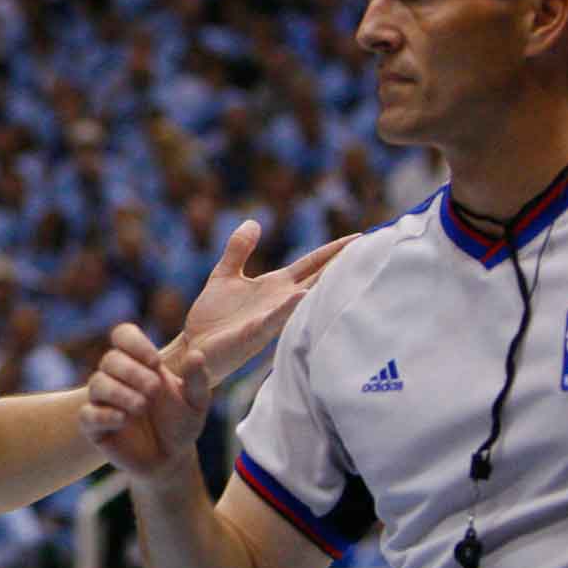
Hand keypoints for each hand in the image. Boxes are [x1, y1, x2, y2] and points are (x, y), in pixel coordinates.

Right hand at [81, 322, 211, 487]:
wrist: (171, 460)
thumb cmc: (180, 424)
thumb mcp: (196, 402)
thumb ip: (197, 379)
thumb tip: (197, 354)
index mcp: (139, 363)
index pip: (123, 335)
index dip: (134, 343)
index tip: (155, 362)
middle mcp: (117, 378)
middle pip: (110, 359)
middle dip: (132, 371)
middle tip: (154, 389)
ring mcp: (103, 402)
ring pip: (97, 383)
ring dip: (119, 392)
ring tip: (142, 406)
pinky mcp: (95, 427)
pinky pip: (87, 414)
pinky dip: (104, 414)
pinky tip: (123, 419)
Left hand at [175, 220, 351, 381]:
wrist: (194, 346)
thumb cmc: (213, 316)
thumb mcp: (225, 274)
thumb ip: (239, 249)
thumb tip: (254, 221)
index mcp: (276, 285)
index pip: (312, 263)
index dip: (334, 250)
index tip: (361, 237)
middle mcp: (281, 301)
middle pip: (318, 279)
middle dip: (342, 267)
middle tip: (373, 254)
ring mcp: (271, 317)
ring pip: (304, 299)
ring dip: (324, 286)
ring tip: (349, 270)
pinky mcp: (255, 331)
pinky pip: (275, 317)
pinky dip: (290, 307)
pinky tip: (303, 295)